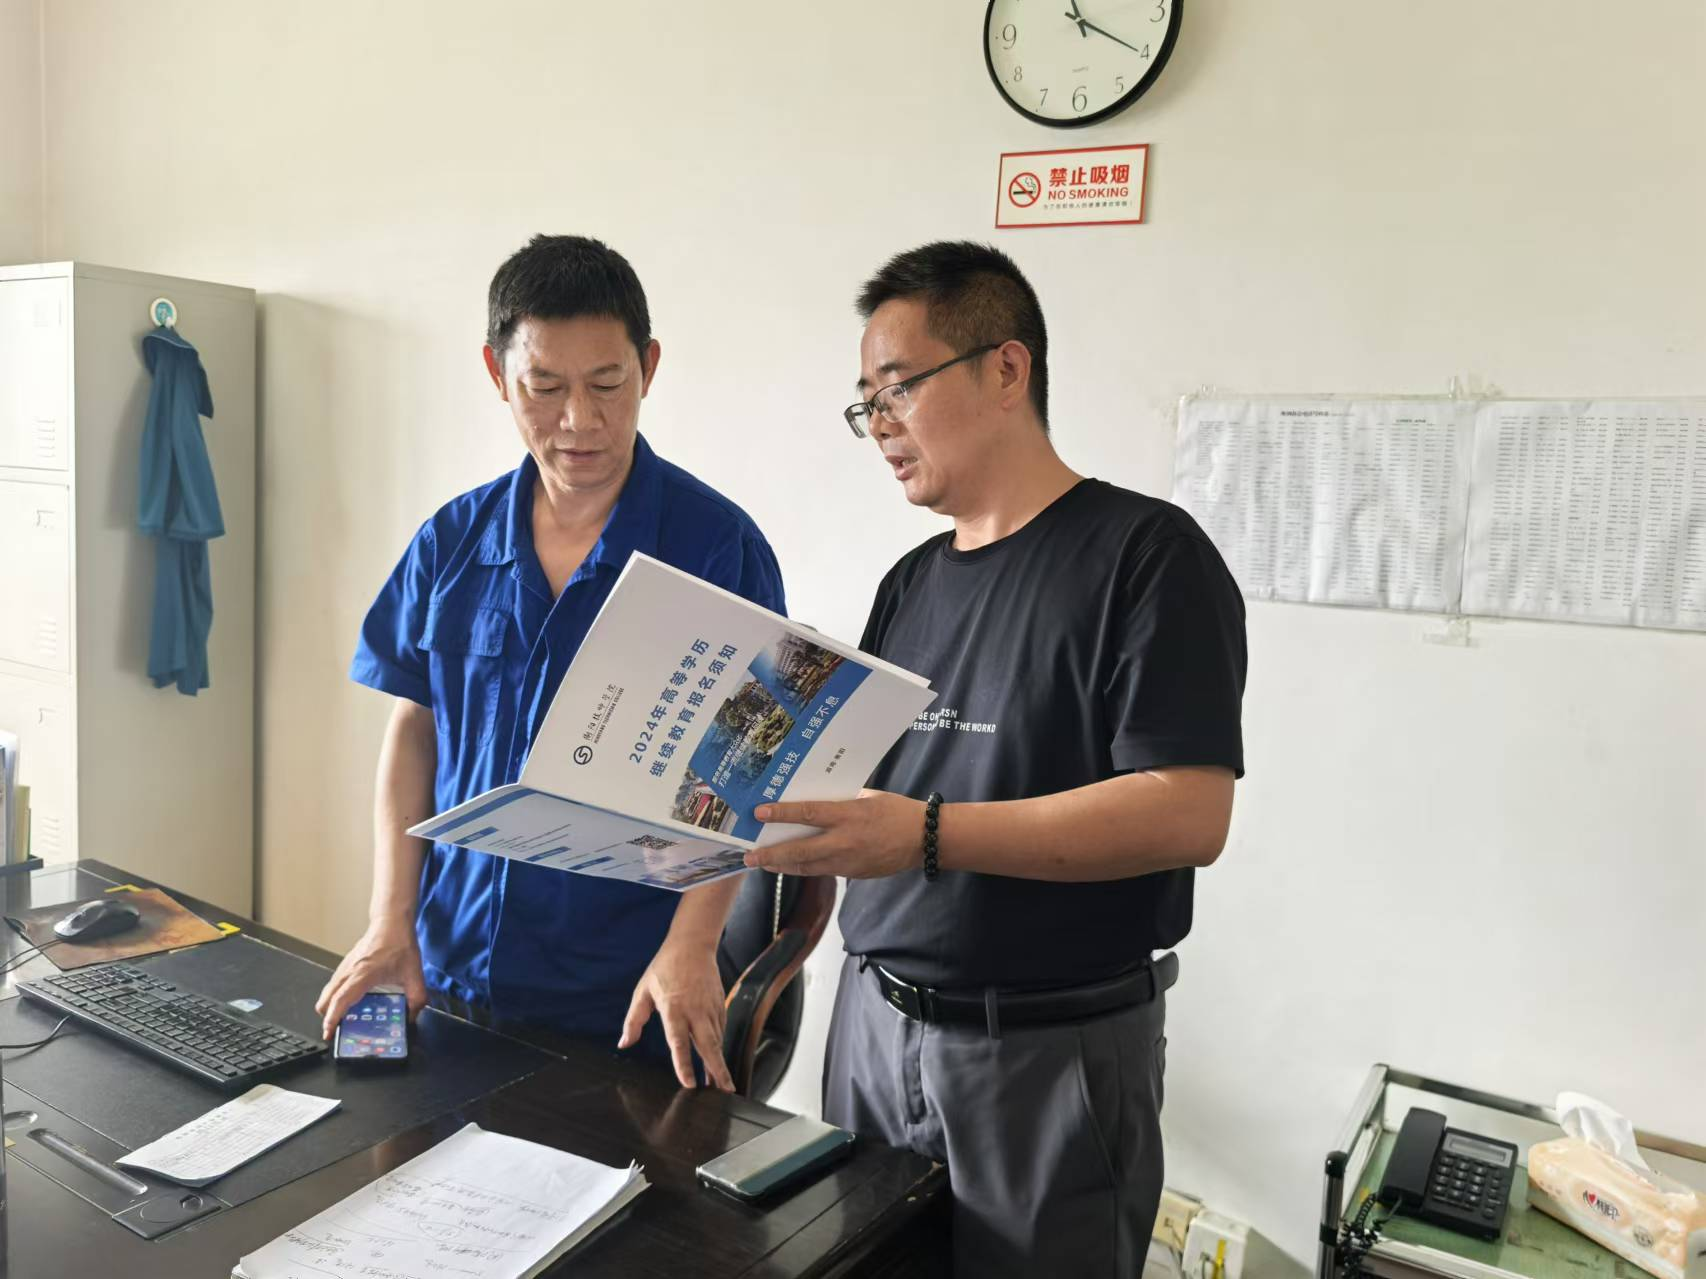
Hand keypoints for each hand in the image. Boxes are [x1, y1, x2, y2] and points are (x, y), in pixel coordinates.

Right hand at [314, 918, 428, 1040]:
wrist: (391, 921)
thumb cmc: (399, 942)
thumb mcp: (414, 974)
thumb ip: (417, 998)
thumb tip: (412, 1016)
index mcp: (364, 974)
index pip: (341, 1000)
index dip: (332, 1018)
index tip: (328, 1032)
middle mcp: (350, 971)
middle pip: (325, 1000)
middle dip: (327, 1017)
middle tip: (336, 1029)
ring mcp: (345, 967)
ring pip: (327, 992)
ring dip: (330, 1006)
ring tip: (343, 1019)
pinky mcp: (345, 965)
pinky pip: (333, 985)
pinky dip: (335, 996)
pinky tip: (350, 1001)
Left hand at [619, 937, 735, 1091]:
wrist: (693, 945)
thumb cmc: (665, 968)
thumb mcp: (643, 991)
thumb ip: (634, 1020)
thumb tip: (624, 1044)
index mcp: (674, 1008)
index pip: (679, 1042)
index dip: (684, 1065)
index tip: (690, 1084)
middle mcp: (695, 1011)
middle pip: (709, 1046)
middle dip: (717, 1070)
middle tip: (724, 1091)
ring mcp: (711, 1008)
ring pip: (718, 1041)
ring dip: (720, 1063)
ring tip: (721, 1086)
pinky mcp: (720, 1005)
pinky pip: (721, 1030)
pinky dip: (720, 1047)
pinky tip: (717, 1060)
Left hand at [743, 789, 925, 878]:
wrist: (923, 839)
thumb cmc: (896, 811)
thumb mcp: (867, 797)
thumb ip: (840, 801)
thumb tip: (813, 803)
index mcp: (848, 815)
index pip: (808, 813)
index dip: (781, 813)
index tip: (759, 812)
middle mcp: (844, 841)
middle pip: (800, 850)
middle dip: (771, 855)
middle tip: (749, 856)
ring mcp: (848, 862)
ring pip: (807, 867)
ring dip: (782, 865)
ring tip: (762, 863)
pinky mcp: (853, 874)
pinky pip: (822, 871)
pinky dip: (804, 868)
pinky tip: (790, 865)